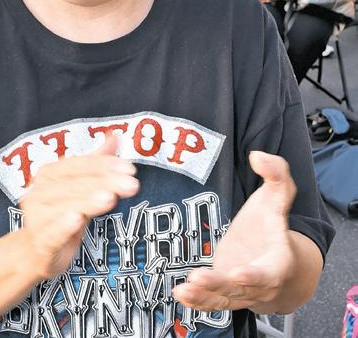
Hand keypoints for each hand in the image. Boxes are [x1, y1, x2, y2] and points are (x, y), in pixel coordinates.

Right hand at [17, 135, 138, 281]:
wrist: (34, 252)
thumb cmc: (59, 215)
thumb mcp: (79, 188)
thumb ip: (95, 163)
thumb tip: (115, 136)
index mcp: (49, 174)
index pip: (78, 164)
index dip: (104, 164)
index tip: (129, 168)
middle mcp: (39, 191)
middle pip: (75, 184)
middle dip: (105, 183)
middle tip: (131, 184)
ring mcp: (37, 216)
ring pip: (66, 206)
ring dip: (88, 201)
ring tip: (110, 197)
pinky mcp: (40, 241)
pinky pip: (52, 232)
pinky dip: (63, 226)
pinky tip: (76, 220)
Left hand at [173, 152, 296, 313]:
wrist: (281, 264)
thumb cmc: (274, 228)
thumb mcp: (278, 198)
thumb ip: (276, 175)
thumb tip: (258, 156)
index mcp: (278, 261)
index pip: (268, 272)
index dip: (255, 275)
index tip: (238, 273)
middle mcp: (260, 283)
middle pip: (240, 288)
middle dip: (220, 284)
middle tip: (199, 277)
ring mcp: (241, 292)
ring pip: (224, 299)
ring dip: (204, 296)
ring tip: (184, 289)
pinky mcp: (224, 294)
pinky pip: (213, 303)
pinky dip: (197, 302)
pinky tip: (180, 294)